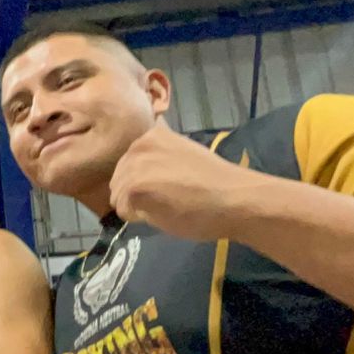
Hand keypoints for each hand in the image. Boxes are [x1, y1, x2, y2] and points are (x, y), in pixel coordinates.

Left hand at [110, 124, 265, 240]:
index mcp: (151, 136)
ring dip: (138, 207)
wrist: (234, 199)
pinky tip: (165, 211)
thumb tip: (137, 176)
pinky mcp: (134, 188)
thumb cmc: (214, 183)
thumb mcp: (181, 157)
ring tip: (168, 204)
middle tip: (168, 198)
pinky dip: (140, 218)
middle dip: (136, 194)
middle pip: (118, 181)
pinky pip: (123, 211)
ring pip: (118, 198)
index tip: (169, 186)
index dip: (144, 182)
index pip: (128, 166)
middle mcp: (138, 145)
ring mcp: (134, 166)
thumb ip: (156, 161)